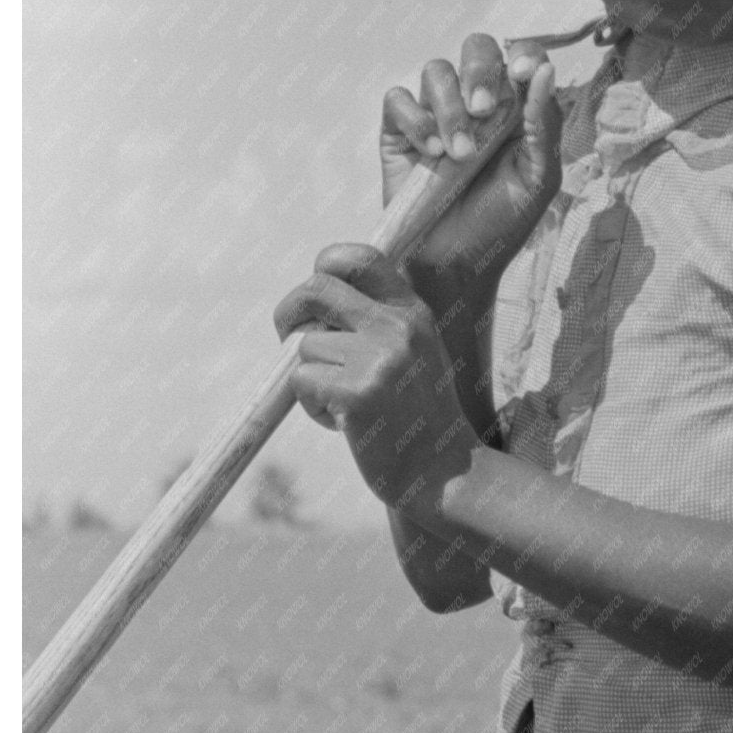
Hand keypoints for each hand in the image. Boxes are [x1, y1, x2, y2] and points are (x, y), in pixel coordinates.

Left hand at [274, 246, 477, 508]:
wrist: (445, 474)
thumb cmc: (421, 417)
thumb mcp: (418, 353)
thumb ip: (380, 322)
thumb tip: (315, 299)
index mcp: (413, 312)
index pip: (359, 258)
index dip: (324, 266)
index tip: (316, 296)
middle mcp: (397, 327)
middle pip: (315, 289)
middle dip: (289, 311)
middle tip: (286, 335)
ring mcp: (378, 359)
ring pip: (305, 346)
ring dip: (310, 377)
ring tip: (343, 404)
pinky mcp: (356, 394)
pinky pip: (301, 382)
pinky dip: (311, 405)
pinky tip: (342, 423)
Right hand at [381, 35, 561, 280]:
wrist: (454, 265)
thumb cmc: (502, 223)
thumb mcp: (538, 178)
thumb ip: (544, 124)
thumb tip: (544, 71)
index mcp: (517, 107)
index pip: (521, 57)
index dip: (523, 53)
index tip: (523, 72)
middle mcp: (476, 102)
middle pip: (476, 48)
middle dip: (480, 71)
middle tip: (483, 110)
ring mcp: (436, 113)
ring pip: (436, 71)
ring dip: (449, 108)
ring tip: (459, 155)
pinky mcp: (400, 130)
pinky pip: (398, 99)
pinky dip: (415, 120)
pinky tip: (430, 154)